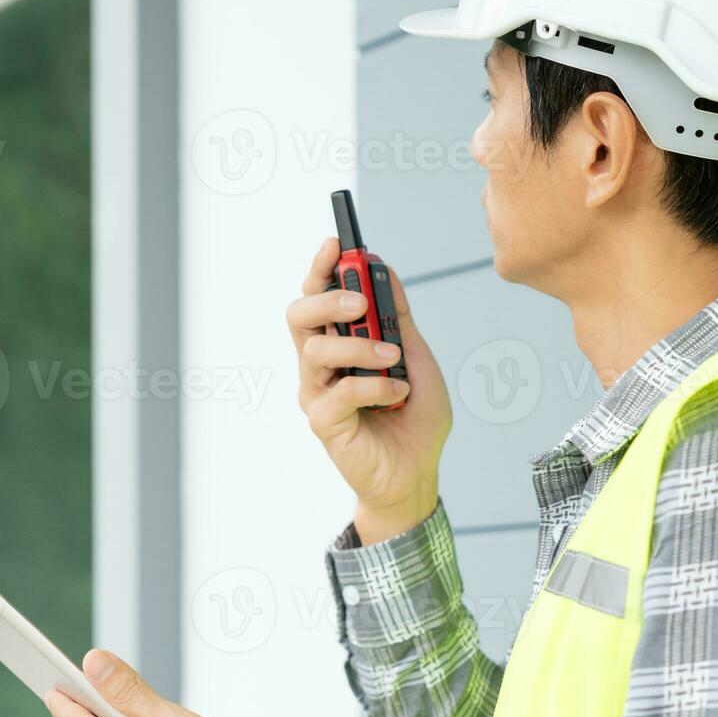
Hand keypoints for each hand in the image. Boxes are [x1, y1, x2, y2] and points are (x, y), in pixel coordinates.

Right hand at [287, 238, 451, 543]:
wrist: (417, 472)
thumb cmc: (413, 418)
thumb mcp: (415, 355)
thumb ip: (398, 316)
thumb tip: (382, 269)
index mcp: (338, 342)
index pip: (316, 295)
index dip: (321, 267)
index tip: (337, 244)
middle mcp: (320, 365)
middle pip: (299, 315)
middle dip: (327, 299)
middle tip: (361, 302)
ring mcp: (318, 393)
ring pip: (316, 350)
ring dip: (361, 346)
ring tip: (394, 359)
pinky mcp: (324, 422)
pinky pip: (341, 391)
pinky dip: (376, 386)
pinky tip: (399, 395)